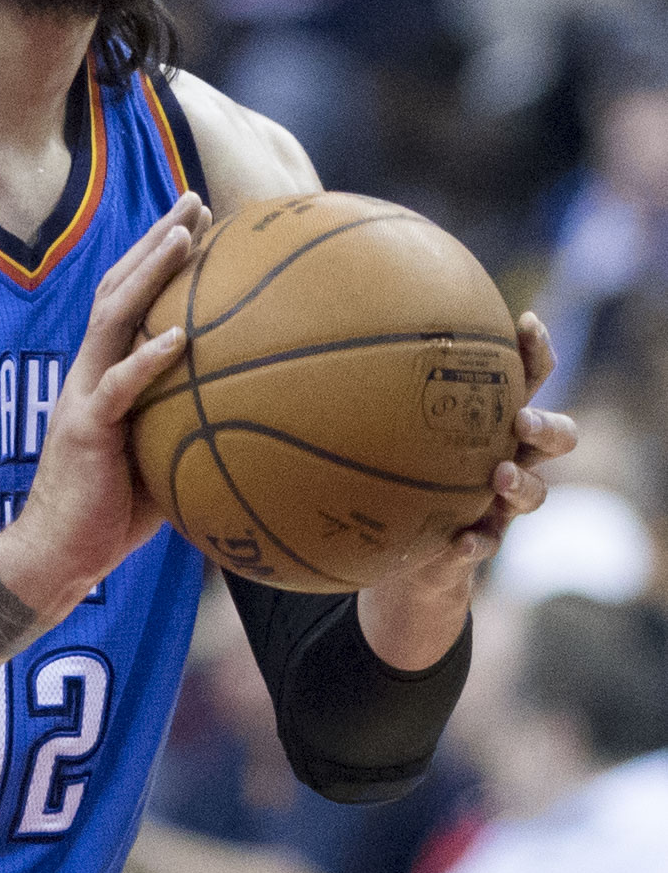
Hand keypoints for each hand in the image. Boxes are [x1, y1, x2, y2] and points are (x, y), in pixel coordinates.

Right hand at [0, 192, 211, 620]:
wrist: (56, 554)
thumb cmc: (112, 512)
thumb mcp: (158, 455)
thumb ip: (189, 423)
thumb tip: (255, 412)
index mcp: (104, 373)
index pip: (129, 298)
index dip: (157, 256)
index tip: (197, 220)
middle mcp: (89, 370)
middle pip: (118, 286)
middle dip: (155, 239)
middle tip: (194, 200)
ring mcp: (83, 395)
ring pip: (112, 318)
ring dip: (148, 273)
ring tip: (183, 237)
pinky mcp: (85, 429)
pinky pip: (118, 387)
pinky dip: (147, 359)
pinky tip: (179, 337)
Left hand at [357, 311, 576, 668]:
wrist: (404, 549)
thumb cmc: (397, 465)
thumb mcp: (387, 423)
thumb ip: (369, 380)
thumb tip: (314, 325)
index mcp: (491, 416)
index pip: (529, 376)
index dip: (537, 349)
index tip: (526, 323)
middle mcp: (507, 455)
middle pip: (557, 435)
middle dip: (547, 425)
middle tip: (521, 420)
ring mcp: (500, 503)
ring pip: (535, 492)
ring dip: (522, 484)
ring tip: (498, 478)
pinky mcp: (481, 541)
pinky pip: (487, 544)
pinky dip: (476, 542)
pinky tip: (460, 542)